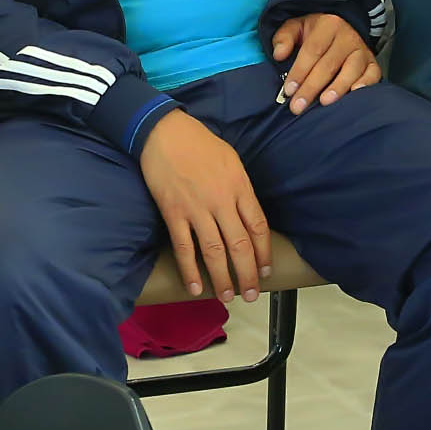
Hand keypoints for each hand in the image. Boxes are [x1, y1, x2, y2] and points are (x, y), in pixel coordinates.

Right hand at [139, 111, 272, 300]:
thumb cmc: (199, 142)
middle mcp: (222, 201)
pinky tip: (195, 287)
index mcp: (240, 186)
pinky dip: (190, 270)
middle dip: (248, 274)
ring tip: (228, 297)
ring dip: (222, 278)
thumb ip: (240, 188)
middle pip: (239, 245)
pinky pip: (184, 248)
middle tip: (251, 295)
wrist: (163, 131)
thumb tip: (245, 215)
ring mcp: (196, 209)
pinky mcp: (173, 213)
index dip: (264, 253)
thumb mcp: (231, 160)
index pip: (258, 227)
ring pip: (214, 252)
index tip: (266, 271)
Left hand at [269, 12, 379, 114]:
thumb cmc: (315, 34)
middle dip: (311, 87)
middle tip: (298, 106)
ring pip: (351, 71)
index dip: (300, 71)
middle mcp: (348, 37)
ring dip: (337, 88)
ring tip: (324, 102)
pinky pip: (372, 75)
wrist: (342, 29)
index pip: (312, 50)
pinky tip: (354, 94)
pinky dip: (365, 85)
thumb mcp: (296, 28)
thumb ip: (283, 38)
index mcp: (328, 25)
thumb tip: (279, 55)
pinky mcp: (373, 63)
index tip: (288, 90)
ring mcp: (362, 51)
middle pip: (328, 65)